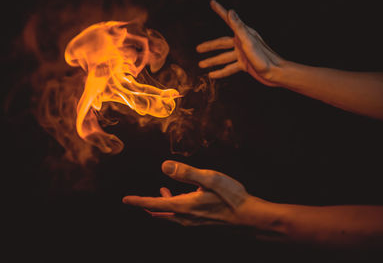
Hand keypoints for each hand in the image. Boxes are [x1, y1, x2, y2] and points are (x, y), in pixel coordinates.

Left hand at [122, 160, 249, 225]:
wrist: (250, 218)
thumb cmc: (232, 197)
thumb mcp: (210, 179)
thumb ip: (187, 172)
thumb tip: (164, 166)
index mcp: (185, 206)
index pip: (155, 204)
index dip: (138, 201)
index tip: (126, 199)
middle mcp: (187, 218)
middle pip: (161, 212)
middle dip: (149, 205)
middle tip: (138, 200)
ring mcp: (195, 222)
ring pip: (172, 215)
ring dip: (164, 204)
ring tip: (163, 192)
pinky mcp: (203, 223)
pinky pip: (182, 217)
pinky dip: (176, 207)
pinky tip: (186, 198)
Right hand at [197, 0, 283, 85]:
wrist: (275, 73)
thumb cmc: (264, 57)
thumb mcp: (249, 41)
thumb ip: (239, 27)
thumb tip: (230, 12)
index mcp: (243, 34)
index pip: (228, 20)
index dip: (219, 11)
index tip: (212, 3)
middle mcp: (241, 42)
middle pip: (221, 43)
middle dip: (209, 46)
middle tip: (197, 49)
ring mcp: (242, 54)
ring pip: (223, 57)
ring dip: (212, 61)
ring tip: (201, 65)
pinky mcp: (244, 64)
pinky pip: (230, 67)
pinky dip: (221, 71)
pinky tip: (213, 75)